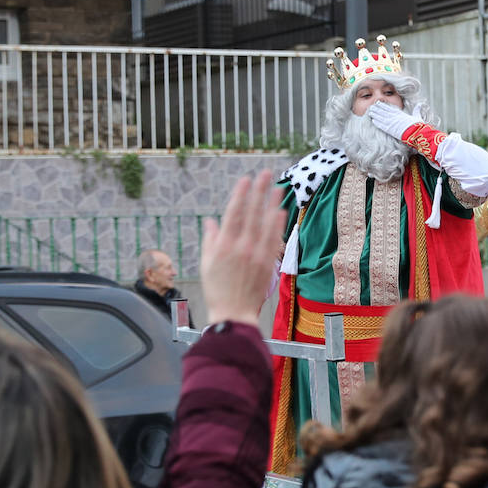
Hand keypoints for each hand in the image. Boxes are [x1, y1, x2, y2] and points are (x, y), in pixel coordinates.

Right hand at [201, 171, 286, 326]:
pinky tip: (280, 212)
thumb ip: (210, 239)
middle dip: (258, 191)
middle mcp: (241, 246)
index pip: (233, 213)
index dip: (240, 194)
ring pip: (265, 223)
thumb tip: (211, 222)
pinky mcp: (267, 263)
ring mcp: (256, 254)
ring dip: (271, 203)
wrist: (234, 313)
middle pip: (251, 213)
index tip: (246, 179)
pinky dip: (277, 225)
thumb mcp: (206, 263)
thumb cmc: (217, 289)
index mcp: (223, 244)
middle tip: (264, 174)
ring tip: (277, 187)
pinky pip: (273, 239)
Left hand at [366, 101, 418, 139]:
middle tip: (371, 107)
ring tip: (370, 112)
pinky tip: (373, 121)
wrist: (415, 133)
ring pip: (381, 117)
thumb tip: (420, 104)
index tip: (378, 103)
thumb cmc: (417, 125)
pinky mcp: (390, 130)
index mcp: (400, 113)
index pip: (389, 108)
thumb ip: (417, 110)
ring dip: (375, 115)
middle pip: (383, 111)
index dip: (383, 105)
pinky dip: (377, 123)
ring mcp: (391, 123)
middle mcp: (394, 117)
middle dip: (377, 109)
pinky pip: (382, 126)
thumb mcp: (418, 116)